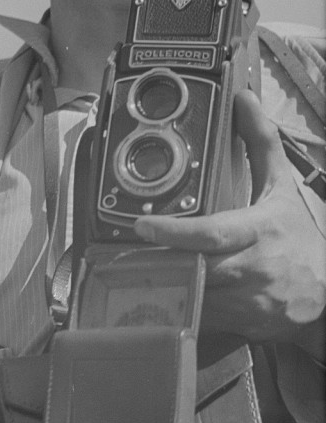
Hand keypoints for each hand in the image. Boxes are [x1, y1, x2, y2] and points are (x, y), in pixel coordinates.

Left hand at [134, 90, 325, 358]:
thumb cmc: (299, 239)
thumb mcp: (283, 189)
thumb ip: (261, 144)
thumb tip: (243, 99)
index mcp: (258, 231)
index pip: (212, 233)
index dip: (174, 232)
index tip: (141, 225)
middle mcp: (249, 268)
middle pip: (193, 267)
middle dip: (158, 262)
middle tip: (122, 254)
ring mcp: (242, 300)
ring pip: (191, 296)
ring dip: (162, 285)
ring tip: (131, 276)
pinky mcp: (235, 322)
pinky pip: (195, 317)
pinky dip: (176, 308)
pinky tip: (157, 297)